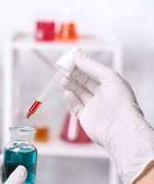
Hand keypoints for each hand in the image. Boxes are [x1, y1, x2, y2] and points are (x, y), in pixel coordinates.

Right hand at [61, 49, 153, 183]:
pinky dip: (70, 99)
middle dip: (73, 73)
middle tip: (63, 66)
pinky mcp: (85, 117)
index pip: (92, 70)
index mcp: (110, 84)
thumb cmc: (120, 102)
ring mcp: (93, 106)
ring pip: (78, 93)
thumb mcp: (108, 77)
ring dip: (70, 85)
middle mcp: (102, 95)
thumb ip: (91, 66)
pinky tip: (68, 93)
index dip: (81, 63)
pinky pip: (75, 106)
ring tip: (63, 79)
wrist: (120, 129)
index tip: (68, 55)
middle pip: (84, 81)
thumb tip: (76, 54)